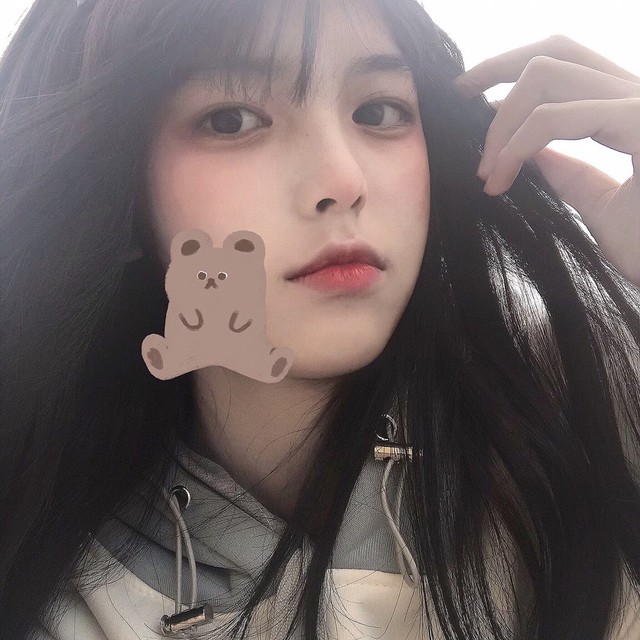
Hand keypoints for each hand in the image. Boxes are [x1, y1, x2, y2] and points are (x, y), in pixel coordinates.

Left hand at [454, 35, 639, 285]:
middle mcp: (639, 95)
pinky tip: (498, 179)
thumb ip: (572, 174)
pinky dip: (515, 147)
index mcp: (631, 109)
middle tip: (458, 101)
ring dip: (500, 126)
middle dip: (495, 69)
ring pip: (545, 75)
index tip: (472, 101)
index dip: (512, 72)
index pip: (567, 64)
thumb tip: (533, 155)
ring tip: (485, 173)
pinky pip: (555, 119)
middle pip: (554, 51)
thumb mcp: (603, 205)